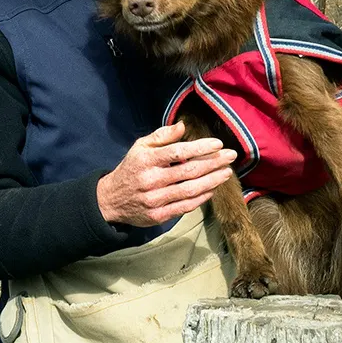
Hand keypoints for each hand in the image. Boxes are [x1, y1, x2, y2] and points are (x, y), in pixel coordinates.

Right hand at [97, 121, 236, 225]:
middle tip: (231, 156)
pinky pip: (185, 206)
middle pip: (188, 171)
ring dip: (212, 181)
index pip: (177, 152)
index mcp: (146, 160)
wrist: (110, 200)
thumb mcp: (140, 147)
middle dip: (213, 162)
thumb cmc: (131, 168)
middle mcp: (151, 180)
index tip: (218, 144)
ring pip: (190, 190)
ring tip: (226, 172)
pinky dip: (202, 197)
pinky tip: (213, 188)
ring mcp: (155, 200)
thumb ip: (161, 136)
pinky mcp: (158, 216)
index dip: (200, 147)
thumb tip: (183, 126)